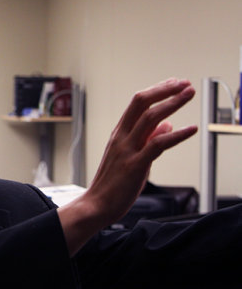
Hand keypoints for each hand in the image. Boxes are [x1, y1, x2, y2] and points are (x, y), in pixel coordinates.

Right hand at [58, 78, 197, 255]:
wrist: (97, 204)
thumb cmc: (112, 183)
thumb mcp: (130, 156)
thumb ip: (148, 138)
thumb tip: (167, 124)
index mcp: (119, 133)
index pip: (137, 103)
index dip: (157, 90)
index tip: (174, 83)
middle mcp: (122, 137)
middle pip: (141, 103)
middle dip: (164, 90)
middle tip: (183, 83)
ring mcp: (127, 150)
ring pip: (149, 118)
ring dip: (172, 104)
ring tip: (188, 95)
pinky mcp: (135, 165)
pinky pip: (157, 144)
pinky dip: (176, 135)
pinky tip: (190, 129)